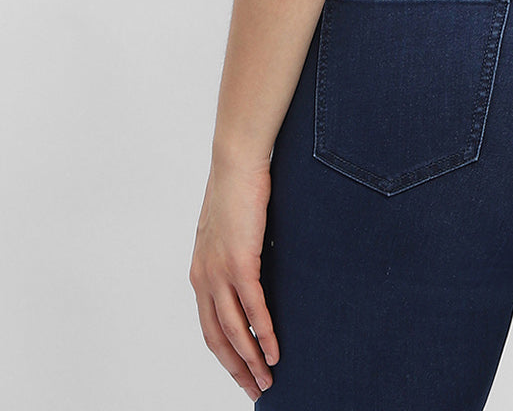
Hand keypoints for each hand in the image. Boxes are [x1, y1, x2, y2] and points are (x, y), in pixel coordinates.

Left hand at [190, 157, 279, 400]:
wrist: (236, 161)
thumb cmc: (238, 188)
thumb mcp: (232, 230)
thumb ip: (237, 253)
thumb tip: (256, 270)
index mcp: (200, 272)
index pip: (210, 326)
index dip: (226, 354)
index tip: (243, 372)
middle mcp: (204, 278)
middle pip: (218, 338)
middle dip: (237, 368)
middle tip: (256, 389)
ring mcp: (219, 271)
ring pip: (234, 330)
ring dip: (251, 359)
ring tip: (268, 379)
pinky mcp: (239, 262)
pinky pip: (253, 308)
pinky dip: (264, 333)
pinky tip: (275, 350)